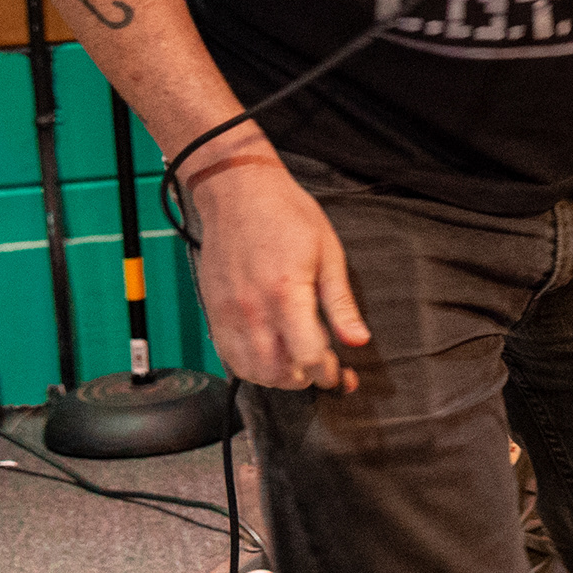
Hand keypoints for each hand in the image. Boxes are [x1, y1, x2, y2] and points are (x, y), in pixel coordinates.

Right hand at [188, 159, 369, 392]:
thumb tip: (358, 340)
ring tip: (296, 367)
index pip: (307, 356)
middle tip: (321, 371)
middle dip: (304, 380)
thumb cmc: (287, 215)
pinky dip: (250, 367)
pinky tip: (268, 357)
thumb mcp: (328, 253)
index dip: (328, 374)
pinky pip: (228, 356)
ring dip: (277, 378)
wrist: (239, 192)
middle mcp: (253, 309)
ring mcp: (229, 313)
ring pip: (251, 370)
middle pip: (277, 372)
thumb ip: (340, 303)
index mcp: (286, 293)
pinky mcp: (214, 312)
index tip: (340, 374)